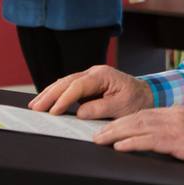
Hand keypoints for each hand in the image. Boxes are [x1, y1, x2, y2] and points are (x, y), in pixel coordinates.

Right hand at [30, 64, 152, 119]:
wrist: (147, 94)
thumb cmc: (137, 101)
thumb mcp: (121, 108)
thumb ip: (100, 109)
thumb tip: (79, 112)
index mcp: (103, 75)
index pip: (78, 86)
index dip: (64, 99)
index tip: (53, 111)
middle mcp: (94, 72)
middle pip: (66, 82)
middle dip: (50, 95)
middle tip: (36, 108)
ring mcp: (90, 76)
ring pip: (65, 83)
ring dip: (49, 94)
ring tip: (35, 105)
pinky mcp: (88, 84)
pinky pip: (69, 87)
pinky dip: (57, 94)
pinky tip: (46, 100)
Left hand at [93, 106, 183, 168]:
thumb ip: (177, 131)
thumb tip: (160, 140)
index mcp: (175, 112)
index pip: (144, 114)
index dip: (124, 121)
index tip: (110, 128)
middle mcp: (172, 116)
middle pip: (135, 118)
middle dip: (113, 127)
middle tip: (95, 134)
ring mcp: (174, 127)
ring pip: (137, 127)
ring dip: (115, 134)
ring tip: (99, 140)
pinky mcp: (178, 140)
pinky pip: (149, 140)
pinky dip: (131, 143)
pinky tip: (119, 147)